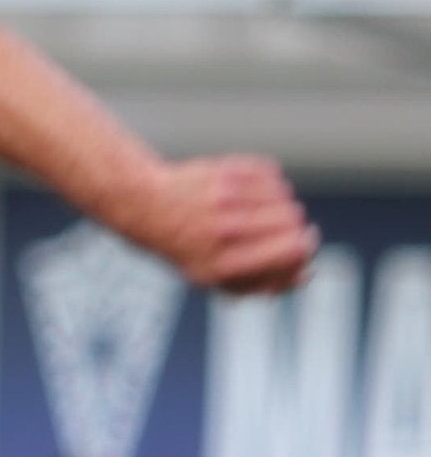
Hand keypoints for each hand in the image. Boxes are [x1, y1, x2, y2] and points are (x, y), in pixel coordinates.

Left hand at [121, 156, 313, 295]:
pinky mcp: (224, 172)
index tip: (303, 243)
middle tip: (279, 226)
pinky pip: (272, 173)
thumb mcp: (216, 279)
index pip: (294, 251)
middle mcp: (223, 232)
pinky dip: (269, 180)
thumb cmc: (190, 247)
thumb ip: (263, 284)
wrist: (148, 208)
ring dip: (281, 201)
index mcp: (224, 266)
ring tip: (260, 209)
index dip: (306, 247)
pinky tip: (250, 190)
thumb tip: (307, 273)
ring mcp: (223, 200)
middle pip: (294, 221)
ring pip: (285, 195)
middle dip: (294, 225)